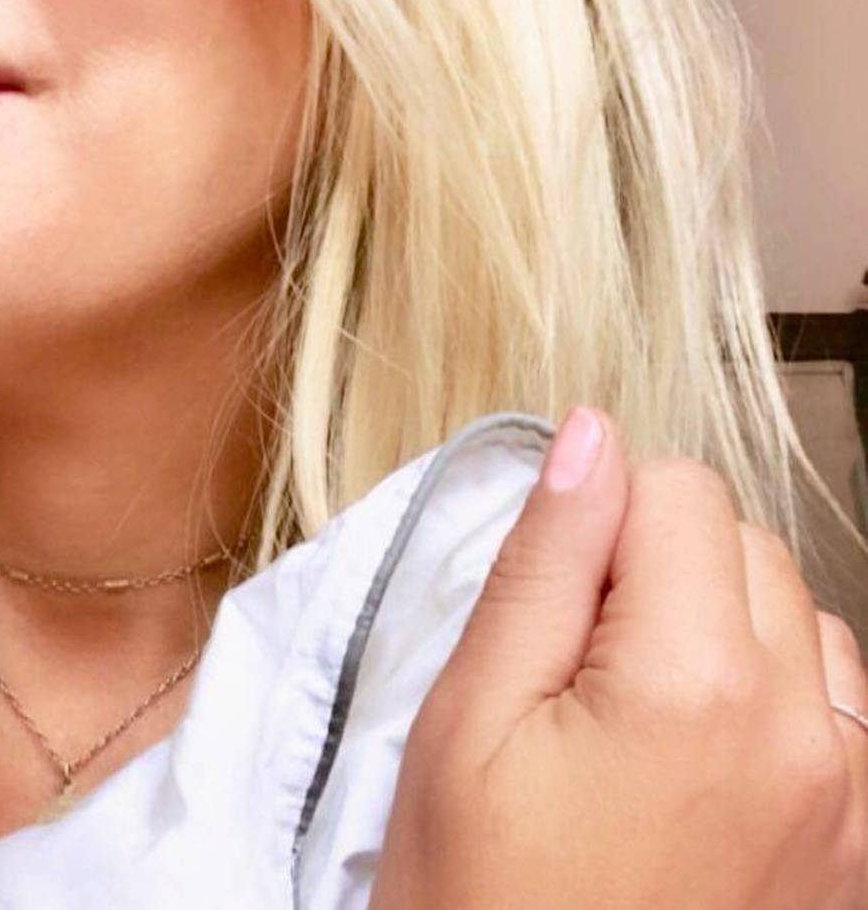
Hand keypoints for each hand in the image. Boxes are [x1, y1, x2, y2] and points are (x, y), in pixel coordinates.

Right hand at [373, 406, 867, 909]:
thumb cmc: (482, 902)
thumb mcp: (471, 718)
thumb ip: (545, 562)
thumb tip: (590, 436)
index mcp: (697, 685)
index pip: (677, 488)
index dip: (597, 522)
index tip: (550, 603)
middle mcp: (805, 732)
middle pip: (744, 543)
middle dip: (659, 567)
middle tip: (575, 669)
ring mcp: (849, 798)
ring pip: (799, 615)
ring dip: (722, 626)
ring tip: (634, 715)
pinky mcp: (858, 849)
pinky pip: (839, 705)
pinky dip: (773, 696)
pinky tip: (696, 758)